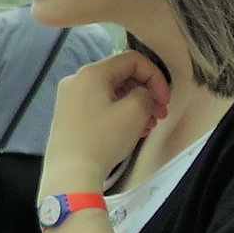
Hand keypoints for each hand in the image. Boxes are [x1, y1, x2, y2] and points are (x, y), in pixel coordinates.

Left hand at [41, 49, 167, 195]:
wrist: (71, 173)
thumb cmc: (102, 140)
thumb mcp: (135, 111)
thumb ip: (146, 93)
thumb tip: (143, 93)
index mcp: (91, 73)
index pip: (132, 60)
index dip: (155, 77)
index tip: (165, 99)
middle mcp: (76, 80)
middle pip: (121, 76)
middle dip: (146, 93)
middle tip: (160, 114)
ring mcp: (69, 98)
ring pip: (111, 93)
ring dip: (135, 105)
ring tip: (148, 126)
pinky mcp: (68, 115)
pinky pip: (100, 105)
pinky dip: (118, 113)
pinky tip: (133, 130)